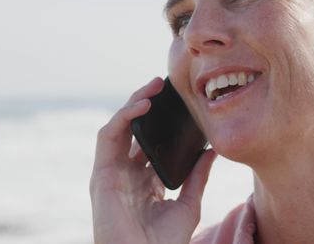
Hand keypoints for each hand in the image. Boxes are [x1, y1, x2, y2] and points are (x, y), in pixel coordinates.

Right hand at [90, 77, 216, 243]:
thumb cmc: (163, 243)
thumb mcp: (188, 203)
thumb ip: (197, 176)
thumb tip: (211, 150)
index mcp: (143, 180)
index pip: (148, 142)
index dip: (160, 121)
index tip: (178, 102)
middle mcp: (125, 174)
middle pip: (132, 130)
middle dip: (145, 104)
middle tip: (163, 85)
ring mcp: (112, 173)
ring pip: (117, 127)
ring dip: (133, 103)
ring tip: (153, 88)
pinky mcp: (101, 174)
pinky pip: (108, 137)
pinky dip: (123, 117)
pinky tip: (143, 106)